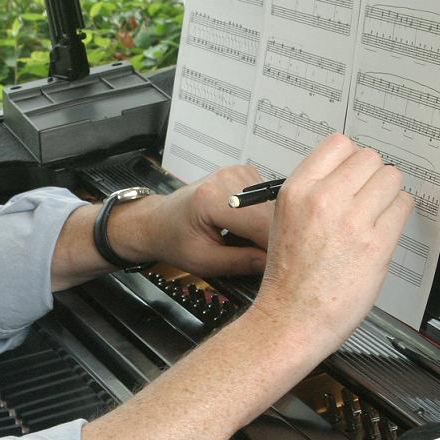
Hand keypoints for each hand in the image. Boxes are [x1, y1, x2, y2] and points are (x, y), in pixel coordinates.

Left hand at [122, 165, 276, 277]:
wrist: (158, 221)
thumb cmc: (173, 239)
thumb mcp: (203, 261)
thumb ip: (240, 262)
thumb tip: (275, 264)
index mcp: (212, 198)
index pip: (261, 224)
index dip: (274, 248)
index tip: (282, 266)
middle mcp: (228, 178)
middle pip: (271, 212)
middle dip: (274, 239)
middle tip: (270, 262)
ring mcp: (238, 173)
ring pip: (274, 206)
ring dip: (270, 229)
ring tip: (251, 244)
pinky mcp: (245, 175)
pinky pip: (267, 201)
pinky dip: (264, 219)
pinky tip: (248, 229)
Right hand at [251, 133, 412, 350]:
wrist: (292, 317)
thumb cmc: (289, 275)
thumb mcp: (285, 218)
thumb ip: (314, 192)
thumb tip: (350, 173)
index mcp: (297, 190)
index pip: (339, 144)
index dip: (351, 160)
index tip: (353, 175)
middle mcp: (323, 199)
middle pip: (370, 157)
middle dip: (373, 176)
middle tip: (368, 199)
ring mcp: (351, 220)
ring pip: (391, 178)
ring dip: (389, 194)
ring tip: (378, 215)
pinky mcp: (376, 243)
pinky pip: (403, 207)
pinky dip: (399, 215)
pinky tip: (384, 230)